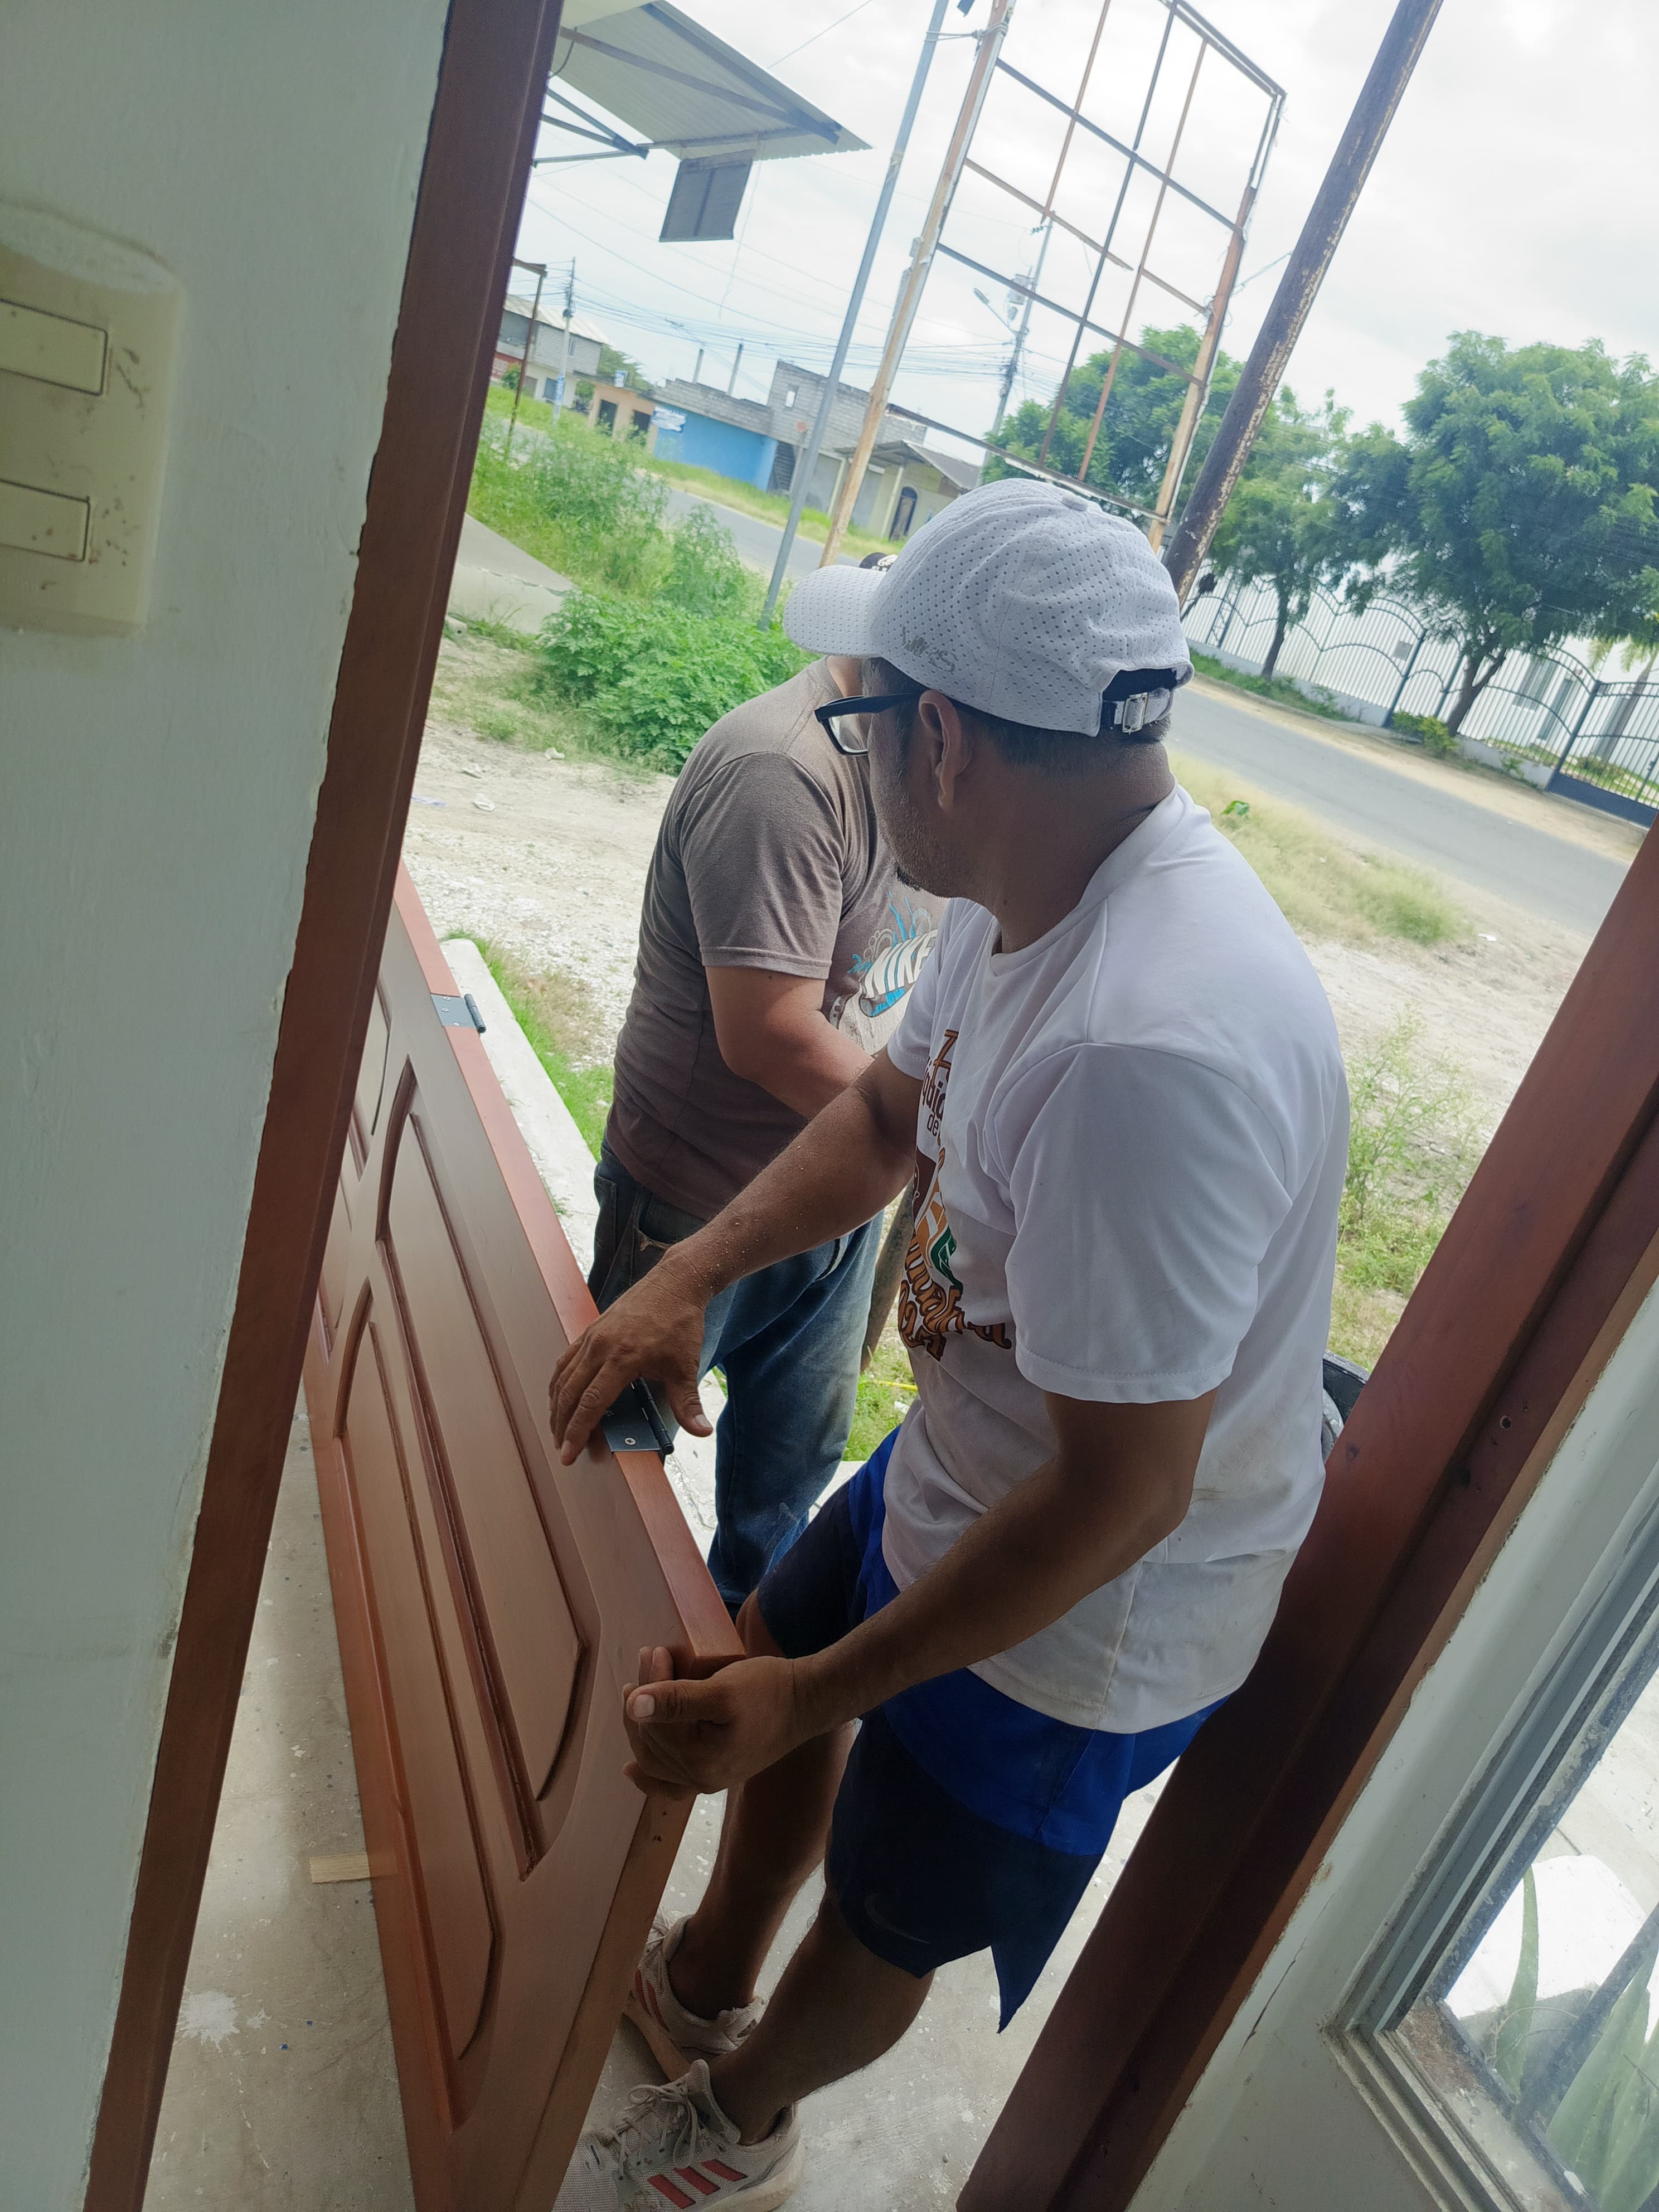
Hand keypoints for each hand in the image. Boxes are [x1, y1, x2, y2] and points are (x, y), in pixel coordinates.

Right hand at [550, 1253, 711, 1463]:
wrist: (675, 1283)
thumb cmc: (680, 1324)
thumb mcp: (686, 1367)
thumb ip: (688, 1403)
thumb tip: (702, 1432)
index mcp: (623, 1358)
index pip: (591, 1403)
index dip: (578, 1431)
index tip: (569, 1454)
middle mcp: (600, 1347)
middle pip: (570, 1393)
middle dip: (563, 1426)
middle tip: (562, 1451)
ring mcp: (592, 1336)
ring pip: (563, 1377)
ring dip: (557, 1406)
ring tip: (558, 1430)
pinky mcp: (590, 1329)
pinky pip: (566, 1360)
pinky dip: (559, 1382)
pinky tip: (559, 1397)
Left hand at [621, 1645, 810, 1797]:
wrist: (806, 1702)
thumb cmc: (768, 1690)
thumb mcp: (721, 1689)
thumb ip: (677, 1699)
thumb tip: (633, 1704)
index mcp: (700, 1761)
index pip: (655, 1723)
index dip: (649, 1685)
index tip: (656, 1651)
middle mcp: (700, 1779)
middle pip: (652, 1740)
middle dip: (643, 1697)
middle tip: (649, 1656)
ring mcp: (707, 1779)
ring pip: (657, 1756)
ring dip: (643, 1723)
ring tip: (638, 1688)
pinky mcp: (715, 1772)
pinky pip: (673, 1781)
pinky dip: (651, 1774)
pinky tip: (631, 1768)